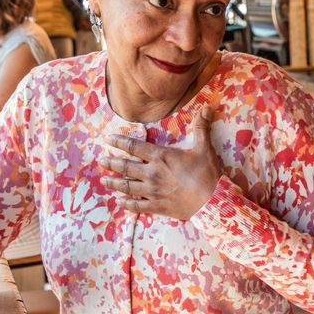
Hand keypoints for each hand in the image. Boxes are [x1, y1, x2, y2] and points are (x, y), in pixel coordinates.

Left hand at [99, 107, 222, 219]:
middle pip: (125, 167)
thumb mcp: (204, 148)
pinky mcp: (157, 206)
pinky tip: (119, 202)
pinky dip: (126, 204)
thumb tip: (207, 107)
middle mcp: (152, 173)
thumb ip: (201, 128)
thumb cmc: (207, 173)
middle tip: (101, 160)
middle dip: (111, 163)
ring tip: (103, 180)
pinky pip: (137, 205)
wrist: (212, 201)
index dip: (119, 142)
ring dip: (114, 183)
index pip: (134, 147)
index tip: (108, 139)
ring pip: (127, 186)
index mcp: (161, 157)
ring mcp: (152, 191)